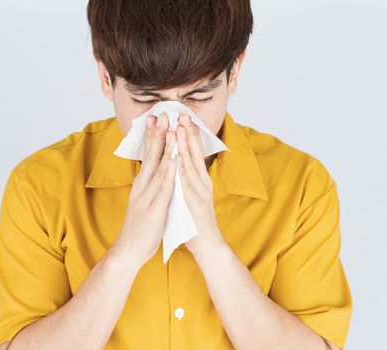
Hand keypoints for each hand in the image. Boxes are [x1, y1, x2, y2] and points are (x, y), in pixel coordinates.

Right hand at [112, 113, 177, 268]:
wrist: (128, 251)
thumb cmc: (140, 226)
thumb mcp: (144, 201)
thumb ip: (151, 186)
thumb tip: (159, 171)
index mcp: (142, 184)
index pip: (148, 155)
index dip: (152, 136)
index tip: (157, 117)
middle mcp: (142, 187)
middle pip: (150, 156)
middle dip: (156, 134)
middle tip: (161, 114)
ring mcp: (146, 197)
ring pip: (157, 169)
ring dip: (163, 148)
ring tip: (170, 130)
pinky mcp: (153, 210)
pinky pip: (163, 190)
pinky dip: (168, 174)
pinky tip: (173, 161)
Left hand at [175, 113, 225, 256]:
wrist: (207, 245)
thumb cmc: (195, 221)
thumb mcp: (189, 195)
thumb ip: (186, 181)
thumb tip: (178, 165)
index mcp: (198, 180)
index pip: (192, 154)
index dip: (188, 136)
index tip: (181, 118)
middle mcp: (201, 183)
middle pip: (194, 155)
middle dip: (188, 134)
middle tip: (183, 115)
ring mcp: (200, 194)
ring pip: (191, 166)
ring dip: (186, 147)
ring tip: (180, 129)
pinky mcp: (196, 205)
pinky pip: (187, 186)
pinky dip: (182, 172)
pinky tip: (178, 160)